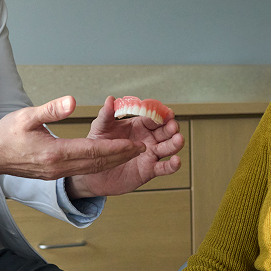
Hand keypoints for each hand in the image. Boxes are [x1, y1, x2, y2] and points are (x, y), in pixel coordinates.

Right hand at [0, 96, 145, 181]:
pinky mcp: (54, 174)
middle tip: (142, 150)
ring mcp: (57, 173)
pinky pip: (83, 170)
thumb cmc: (7, 134)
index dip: (116, 148)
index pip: (92, 151)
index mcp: (54, 153)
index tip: (134, 144)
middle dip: (121, 156)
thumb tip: (72, 101)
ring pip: (91, 169)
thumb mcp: (27, 116)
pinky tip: (108, 158)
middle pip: (97, 163)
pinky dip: (99, 165)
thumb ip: (51, 109)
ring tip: (131, 154)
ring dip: (113, 162)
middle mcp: (58, 167)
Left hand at [66, 96, 184, 197]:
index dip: (161, 114)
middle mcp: (148, 138)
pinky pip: (164, 168)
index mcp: (139, 125)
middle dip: (172, 127)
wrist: (93, 171)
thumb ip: (106, 114)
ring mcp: (150, 154)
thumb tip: (110, 99)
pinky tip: (176, 161)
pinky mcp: (149, 170)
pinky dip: (172, 165)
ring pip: (168, 148)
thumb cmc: (99, 146)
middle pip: (165, 131)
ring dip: (175, 143)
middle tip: (172, 125)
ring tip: (178, 139)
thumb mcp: (100, 128)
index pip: (154, 117)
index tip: (166, 112)